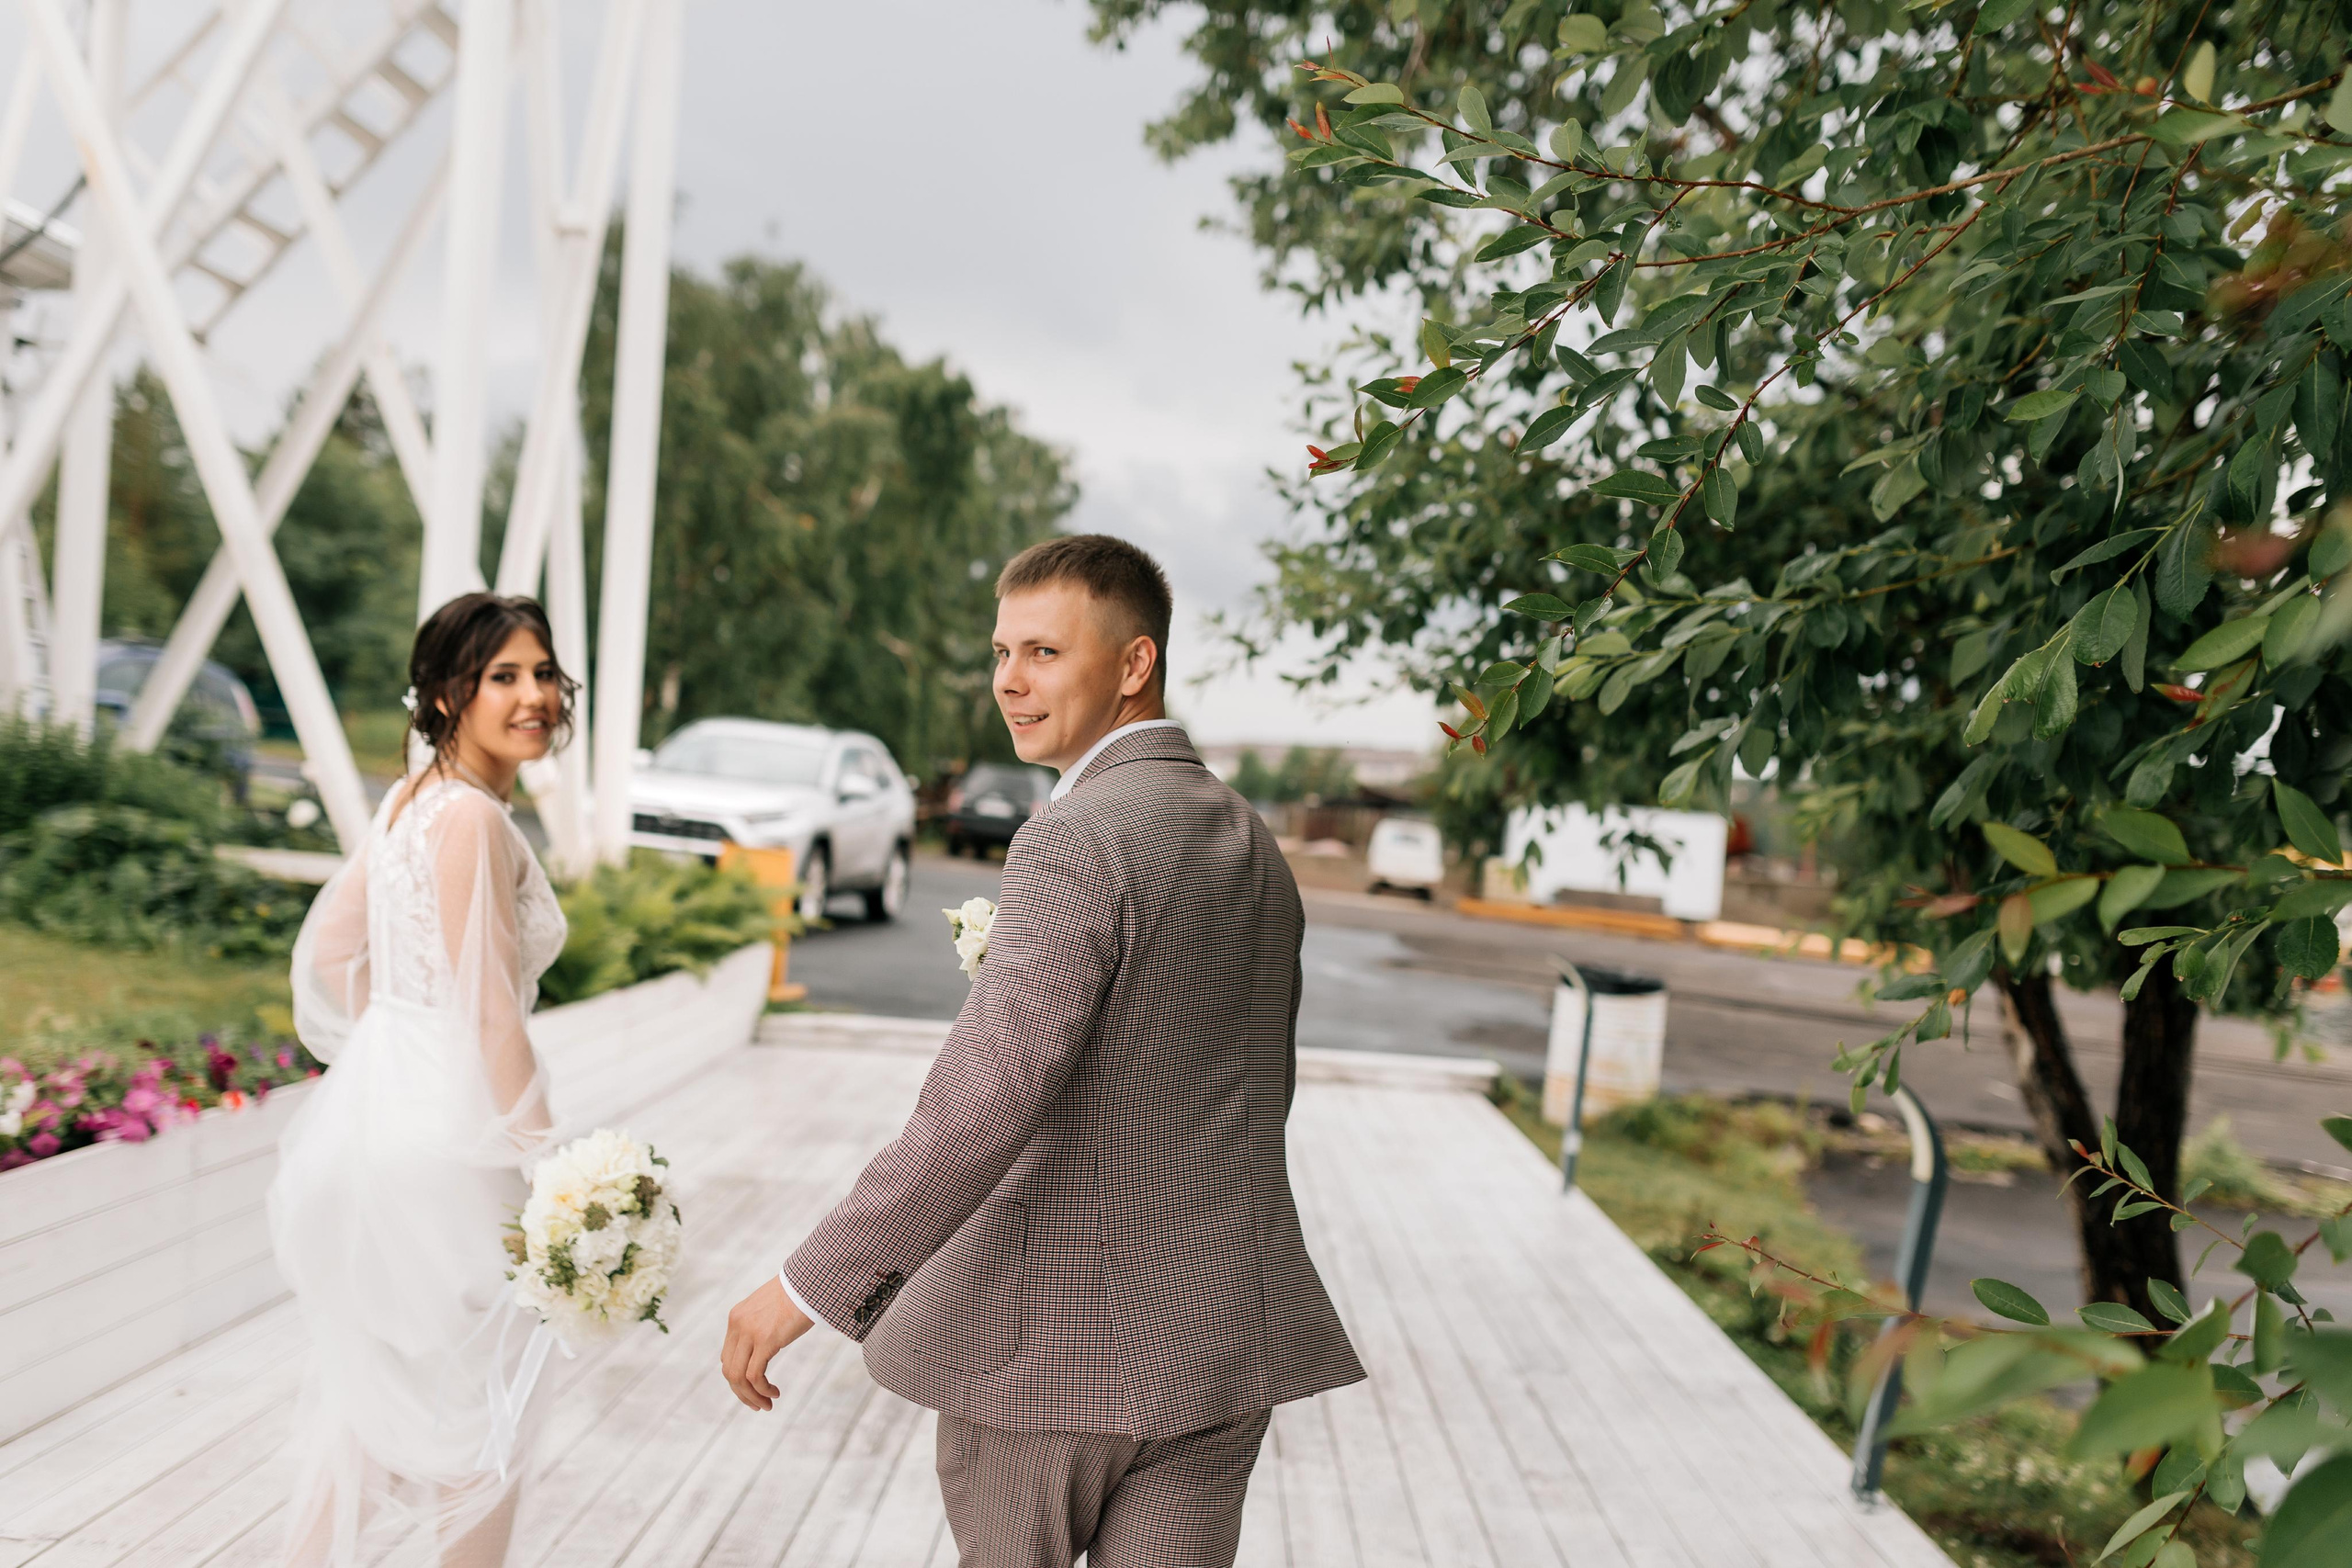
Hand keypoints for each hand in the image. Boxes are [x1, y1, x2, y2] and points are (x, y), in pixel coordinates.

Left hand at [720, 1275, 813, 1410]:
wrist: (810, 1280)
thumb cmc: (798, 1293)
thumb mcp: (770, 1309)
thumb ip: (761, 1325)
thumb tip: (765, 1345)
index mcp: (737, 1318)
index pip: (727, 1357)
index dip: (738, 1378)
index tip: (754, 1389)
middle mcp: (738, 1325)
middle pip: (729, 1370)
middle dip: (742, 1393)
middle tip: (758, 1405)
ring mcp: (749, 1333)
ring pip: (738, 1377)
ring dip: (751, 1396)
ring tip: (767, 1405)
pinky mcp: (765, 1340)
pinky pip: (755, 1375)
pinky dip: (762, 1389)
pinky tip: (774, 1393)